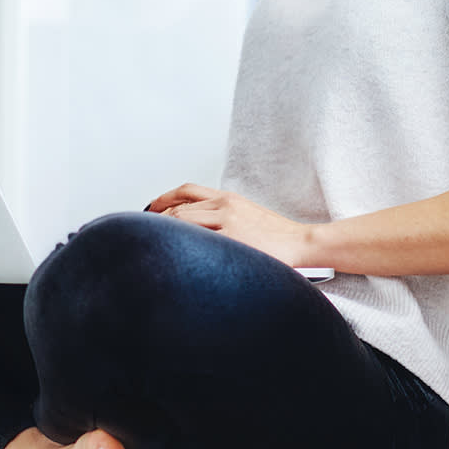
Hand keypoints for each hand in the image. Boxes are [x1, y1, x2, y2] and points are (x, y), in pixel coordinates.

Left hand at [144, 182, 315, 269]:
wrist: (302, 242)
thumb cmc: (276, 236)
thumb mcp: (246, 215)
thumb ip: (222, 216)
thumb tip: (196, 228)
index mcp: (228, 198)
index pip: (186, 191)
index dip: (163, 200)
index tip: (150, 211)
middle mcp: (225, 205)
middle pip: (179, 209)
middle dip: (157, 222)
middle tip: (146, 235)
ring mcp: (228, 222)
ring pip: (183, 223)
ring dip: (166, 235)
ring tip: (156, 249)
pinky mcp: (232, 239)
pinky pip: (198, 240)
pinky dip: (183, 246)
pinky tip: (175, 257)